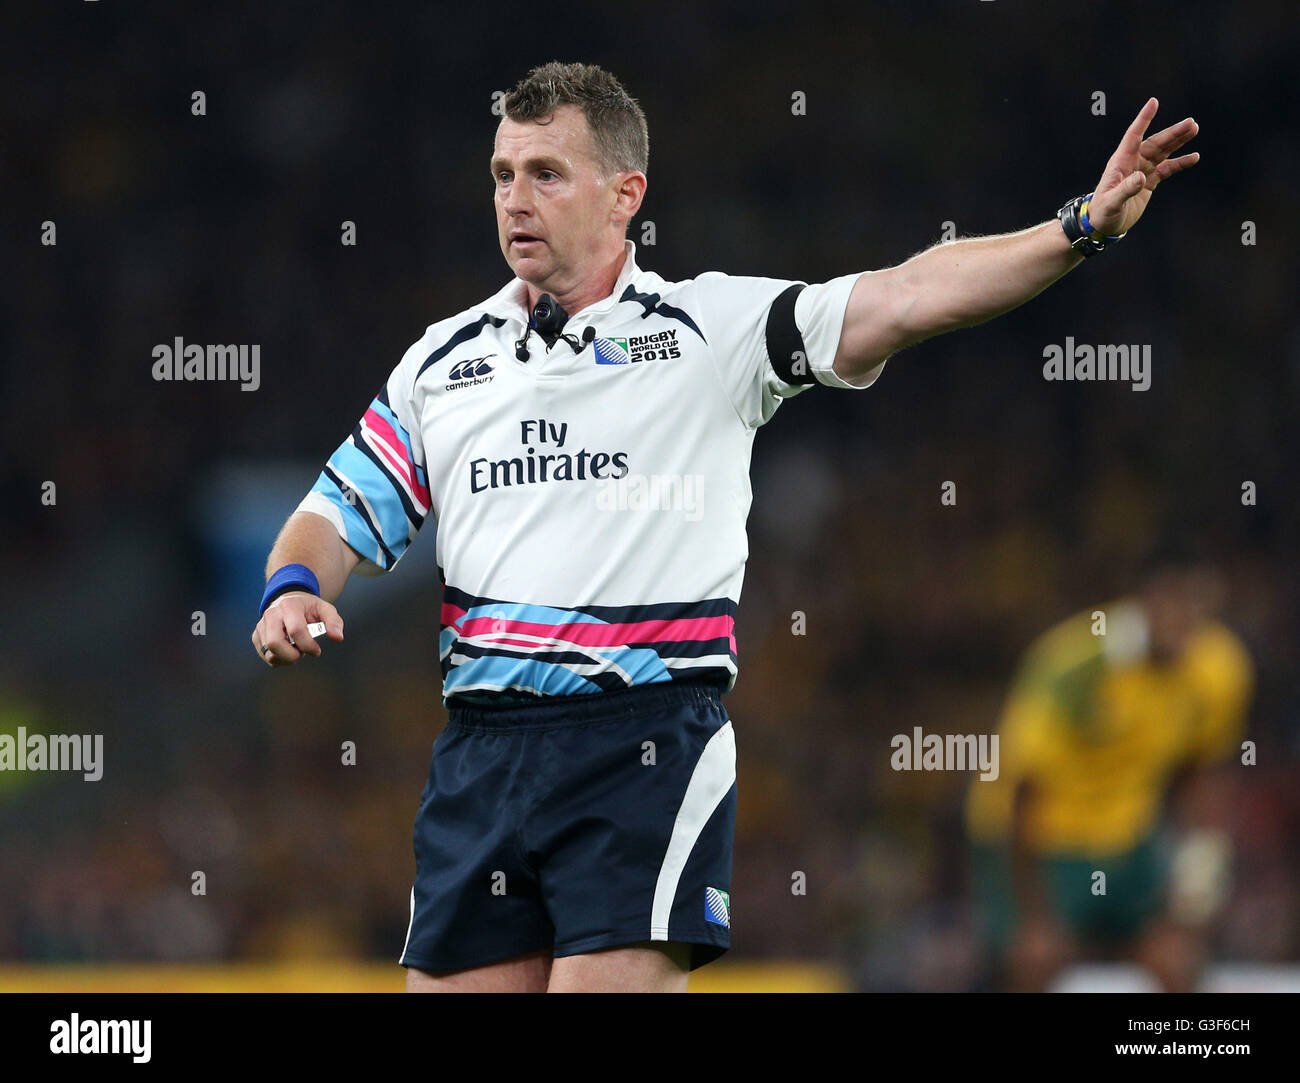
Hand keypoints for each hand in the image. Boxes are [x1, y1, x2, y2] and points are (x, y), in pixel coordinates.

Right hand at [251, 591, 343, 665]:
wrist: (288, 601)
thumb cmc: (309, 608)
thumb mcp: (325, 609)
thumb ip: (334, 622)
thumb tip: (337, 638)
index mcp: (289, 605)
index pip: (296, 630)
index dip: (308, 646)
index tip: (316, 651)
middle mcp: (271, 614)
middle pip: (275, 643)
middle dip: (292, 656)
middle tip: (302, 654)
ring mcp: (261, 626)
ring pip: (269, 654)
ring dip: (286, 659)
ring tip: (296, 650)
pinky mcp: (256, 636)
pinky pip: (266, 656)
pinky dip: (279, 660)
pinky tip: (288, 651)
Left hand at [1086, 97, 1199, 238]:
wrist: (1102, 225)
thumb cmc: (1102, 212)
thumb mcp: (1112, 202)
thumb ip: (1125, 189)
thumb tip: (1141, 177)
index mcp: (1120, 162)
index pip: (1133, 136)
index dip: (1143, 119)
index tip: (1153, 102)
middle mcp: (1132, 163)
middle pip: (1155, 143)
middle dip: (1172, 133)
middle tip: (1191, 123)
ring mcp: (1141, 171)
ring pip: (1163, 152)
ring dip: (1178, 141)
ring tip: (1194, 129)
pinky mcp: (1148, 182)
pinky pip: (1167, 169)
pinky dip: (1180, 163)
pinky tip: (1194, 157)